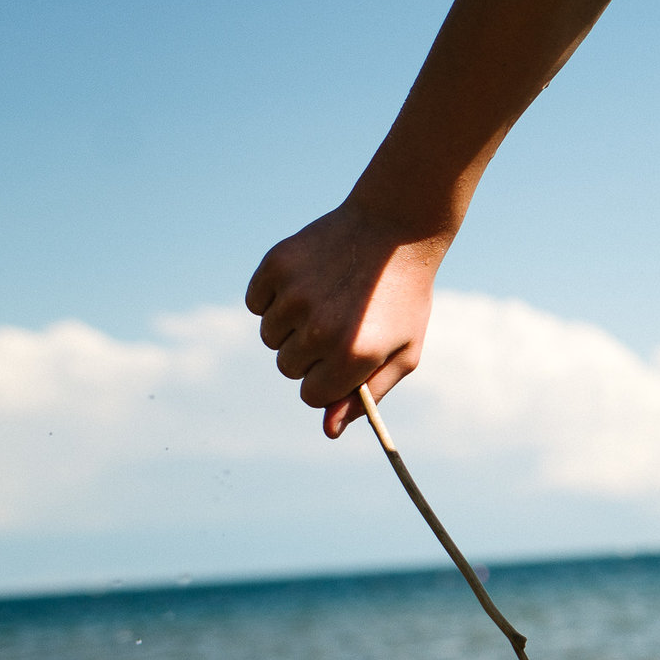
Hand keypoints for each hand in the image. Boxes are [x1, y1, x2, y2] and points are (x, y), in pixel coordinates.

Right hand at [245, 204, 444, 437]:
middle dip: (311, 354)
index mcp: (353, 356)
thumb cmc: (403, 298)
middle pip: (288, 368)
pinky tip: (309, 280)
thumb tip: (328, 430)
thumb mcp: (403, 352)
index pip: (312, 395)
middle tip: (341, 322)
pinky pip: (256, 302)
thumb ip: (366, 396)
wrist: (397, 229)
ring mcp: (294, 296)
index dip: (329, 379)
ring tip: (327, 299)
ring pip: (270, 337)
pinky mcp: (276, 266)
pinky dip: (274, 297)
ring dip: (291, 326)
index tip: (344, 357)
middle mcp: (319, 329)